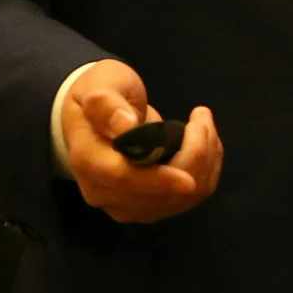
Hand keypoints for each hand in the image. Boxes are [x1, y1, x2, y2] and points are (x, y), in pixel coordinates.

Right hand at [58, 59, 222, 223]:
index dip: (157, 182)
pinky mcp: (148, 207)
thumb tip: (125, 126)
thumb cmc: (100, 93)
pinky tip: (205, 144)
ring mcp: (126, 205)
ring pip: (178, 200)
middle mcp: (103, 192)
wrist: (97, 114)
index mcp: (87, 160)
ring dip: (204, 162)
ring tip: (203, 124)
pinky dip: (205, 172)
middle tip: (202, 115)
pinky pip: (187, 200)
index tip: (189, 181)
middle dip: (192, 158)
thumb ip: (107, 105)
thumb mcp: (100, 85)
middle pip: (157, 195)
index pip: (123, 179)